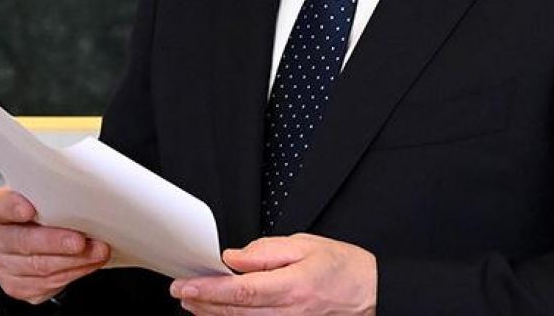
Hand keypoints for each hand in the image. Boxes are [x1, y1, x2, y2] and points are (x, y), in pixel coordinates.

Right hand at [0, 185, 110, 303]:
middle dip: (55, 242)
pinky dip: (73, 272)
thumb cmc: (35, 212)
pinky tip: (88, 263)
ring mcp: (2, 266)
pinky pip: (47, 283)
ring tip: (97, 251)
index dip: (13, 207)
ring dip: (73, 260)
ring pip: (39, 266)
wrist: (27, 239)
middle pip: (23, 242)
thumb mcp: (36, 194)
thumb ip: (48, 192)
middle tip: (79, 240)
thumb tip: (82, 188)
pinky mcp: (17, 286)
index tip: (30, 208)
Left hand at [170, 233, 375, 314]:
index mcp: (292, 286)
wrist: (373, 294)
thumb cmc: (344, 268)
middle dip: (203, 304)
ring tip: (192, 304)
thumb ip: (267, 252)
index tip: (185, 286)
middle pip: (235, 313)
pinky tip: (220, 315)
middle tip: (180, 293)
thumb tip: (234, 258)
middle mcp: (289, 313)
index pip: (241, 291)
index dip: (209, 290)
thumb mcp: (306, 245)